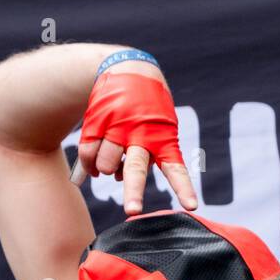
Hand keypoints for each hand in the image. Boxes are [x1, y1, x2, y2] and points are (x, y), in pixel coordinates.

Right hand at [74, 61, 197, 215]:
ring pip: (106, 165)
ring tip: (105, 166)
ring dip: (103, 171)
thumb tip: (119, 179)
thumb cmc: (147, 111)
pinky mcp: (97, 121)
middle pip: (136, 168)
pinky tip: (91, 167)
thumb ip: (146, 157)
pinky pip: (87, 153)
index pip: (176, 168)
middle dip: (134, 192)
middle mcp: (142, 134)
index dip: (183, 189)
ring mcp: (118, 127)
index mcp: (163, 139)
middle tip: (132, 211)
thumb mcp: (157, 130)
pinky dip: (87, 165)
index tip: (191, 206)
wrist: (128, 67)